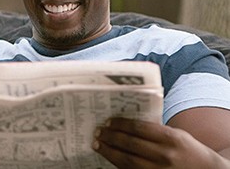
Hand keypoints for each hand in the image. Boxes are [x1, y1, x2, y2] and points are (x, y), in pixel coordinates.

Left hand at [93, 117, 229, 167]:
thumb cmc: (188, 150)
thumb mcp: (176, 134)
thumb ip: (154, 130)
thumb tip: (126, 124)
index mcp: (170, 138)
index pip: (138, 128)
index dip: (120, 124)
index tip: (108, 122)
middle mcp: (164, 155)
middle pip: (129, 144)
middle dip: (110, 137)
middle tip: (98, 132)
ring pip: (126, 161)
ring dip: (109, 151)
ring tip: (98, 144)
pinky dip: (117, 164)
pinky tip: (110, 158)